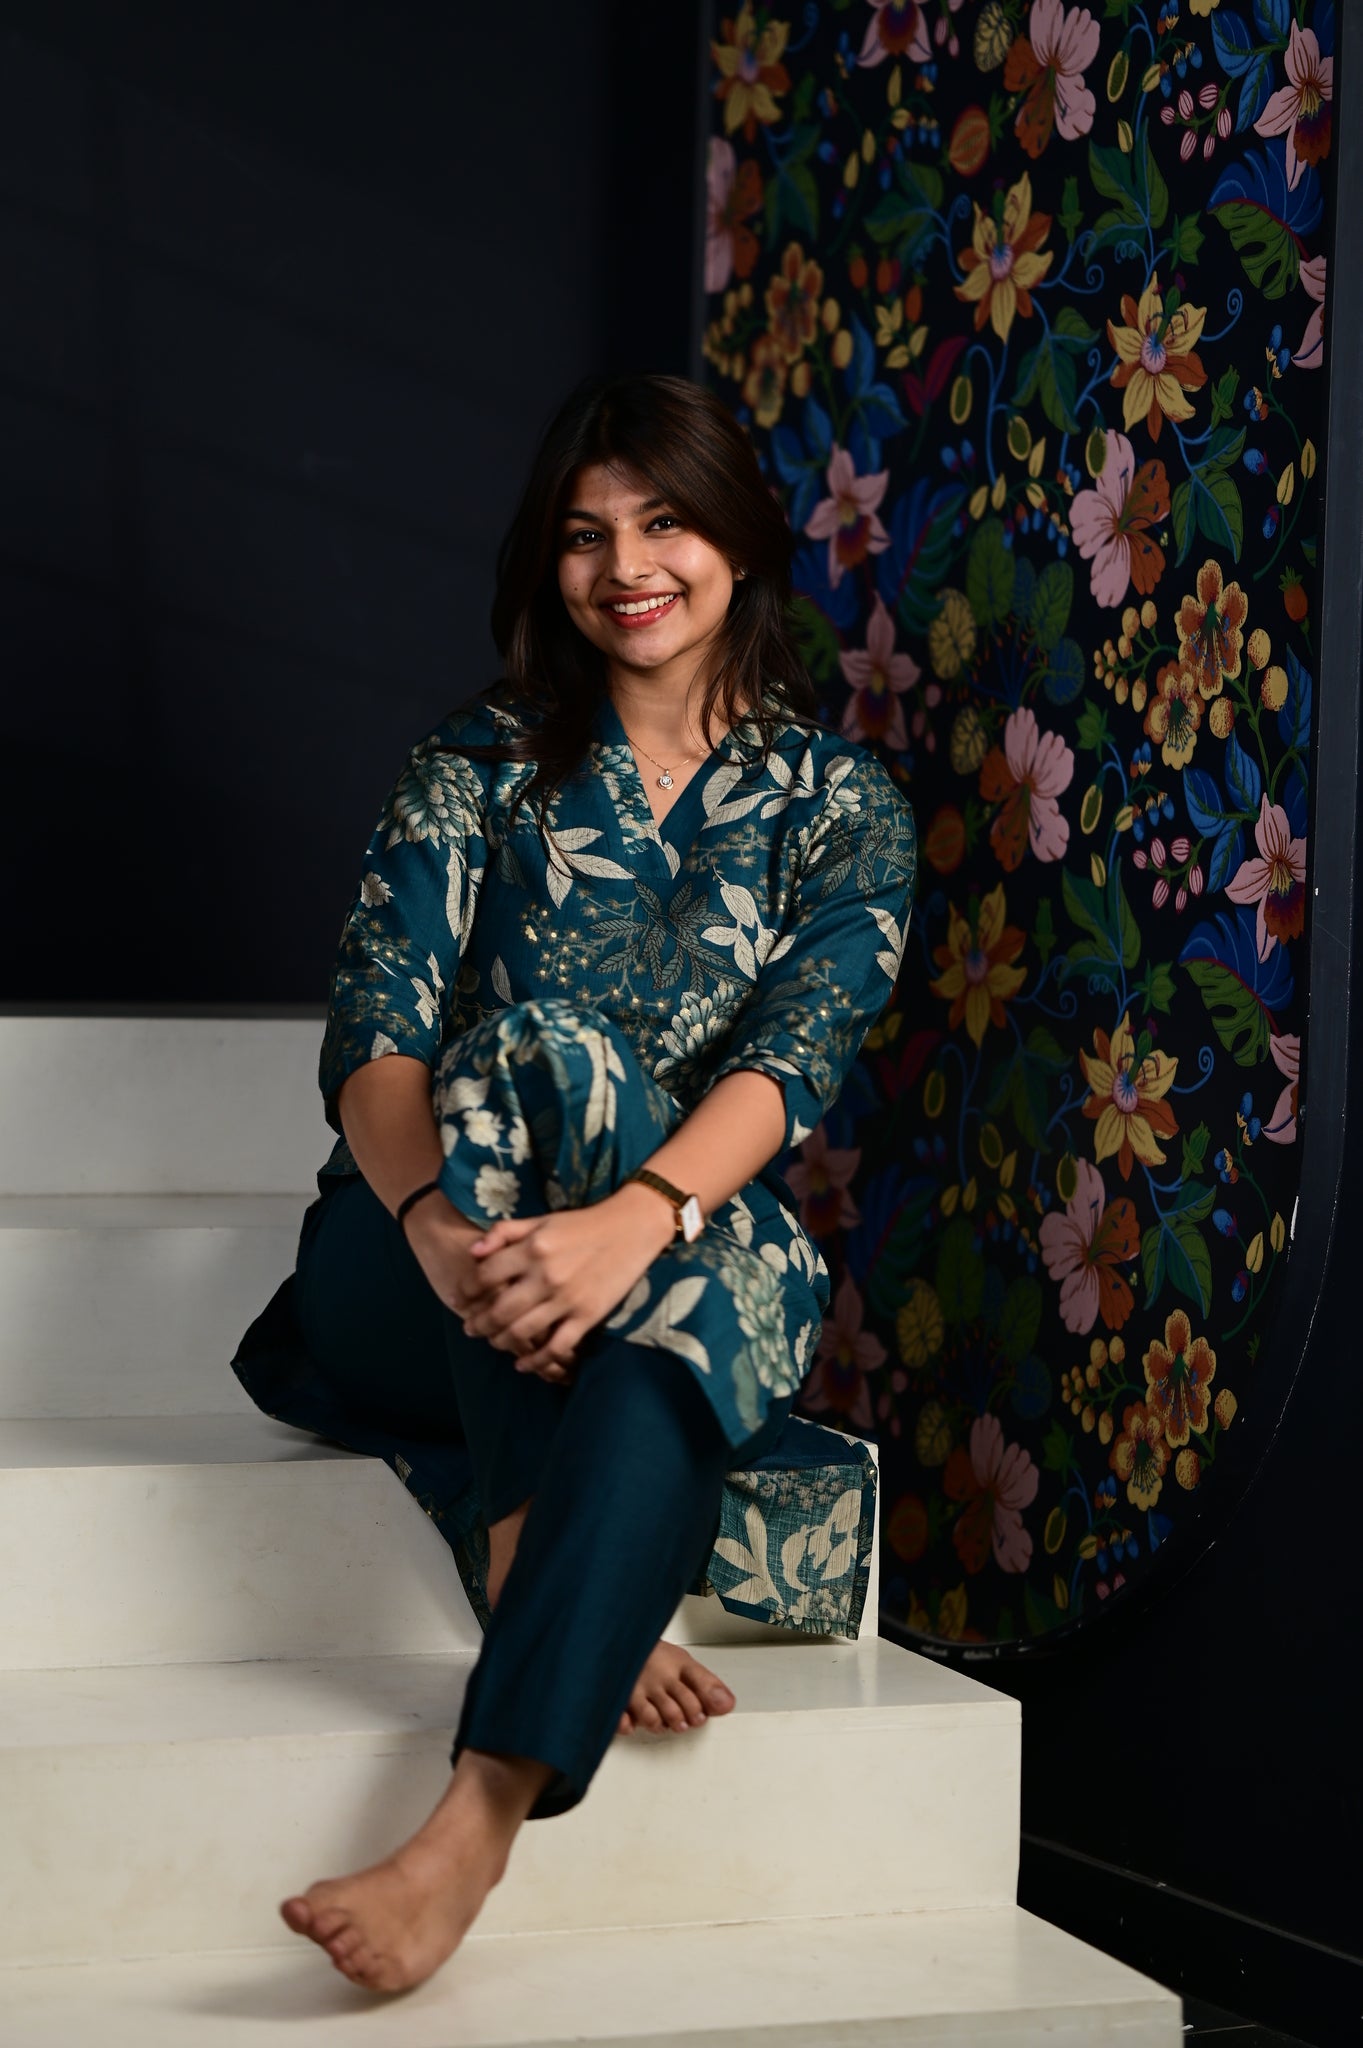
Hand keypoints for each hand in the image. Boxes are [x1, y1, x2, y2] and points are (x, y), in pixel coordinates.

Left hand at [402, 1197, 575, 1380]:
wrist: (631, 1229)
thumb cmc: (583, 1224)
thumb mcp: (541, 1219)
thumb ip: (505, 1233)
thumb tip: (473, 1252)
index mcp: (532, 1248)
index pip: (486, 1275)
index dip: (467, 1290)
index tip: (459, 1299)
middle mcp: (545, 1275)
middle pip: (499, 1310)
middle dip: (478, 1324)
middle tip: (470, 1329)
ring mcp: (567, 1299)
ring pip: (522, 1332)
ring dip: (501, 1341)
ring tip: (493, 1342)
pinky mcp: (587, 1316)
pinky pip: (556, 1347)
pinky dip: (536, 1361)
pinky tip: (522, 1363)